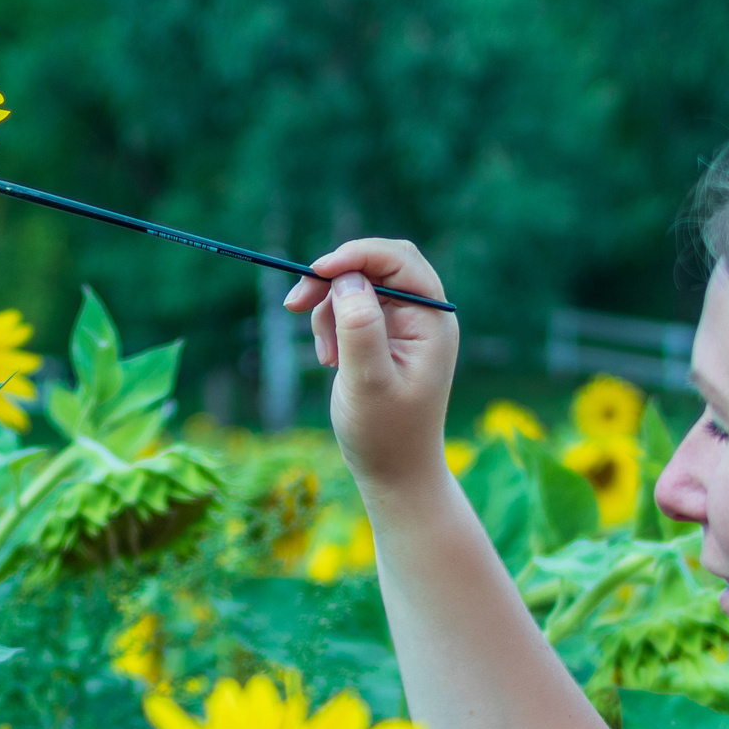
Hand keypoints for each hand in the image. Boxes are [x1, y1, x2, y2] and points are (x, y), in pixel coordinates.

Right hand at [284, 238, 458, 493]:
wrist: (394, 473)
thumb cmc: (385, 434)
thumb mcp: (368, 382)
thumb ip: (360, 328)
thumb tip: (348, 279)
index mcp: (432, 321)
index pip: (399, 260)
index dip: (356, 255)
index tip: (315, 272)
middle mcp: (423, 315)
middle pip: (377, 265)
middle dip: (335, 278)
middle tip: (295, 302)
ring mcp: (404, 325)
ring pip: (358, 284)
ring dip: (328, 308)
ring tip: (325, 355)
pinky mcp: (383, 336)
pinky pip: (351, 308)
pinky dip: (330, 324)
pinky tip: (329, 360)